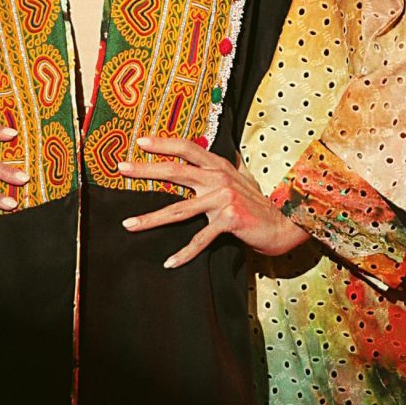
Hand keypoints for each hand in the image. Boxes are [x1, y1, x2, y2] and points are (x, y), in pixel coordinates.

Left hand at [120, 135, 306, 267]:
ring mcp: (223, 199)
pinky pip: (200, 239)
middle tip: (121, 168)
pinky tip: (170, 262)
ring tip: (129, 224)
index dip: (164, 143)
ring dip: (151, 219)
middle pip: (175, 171)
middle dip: (145, 170)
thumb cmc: (260, 204)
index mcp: (219, 166)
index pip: (187, 148)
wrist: (284, 224)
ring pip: (179, 209)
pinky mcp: (228, 220)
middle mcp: (219, 178)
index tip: (140, 142)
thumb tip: (222, 152)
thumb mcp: (244, 178)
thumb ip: (229, 166)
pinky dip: (185, 253)